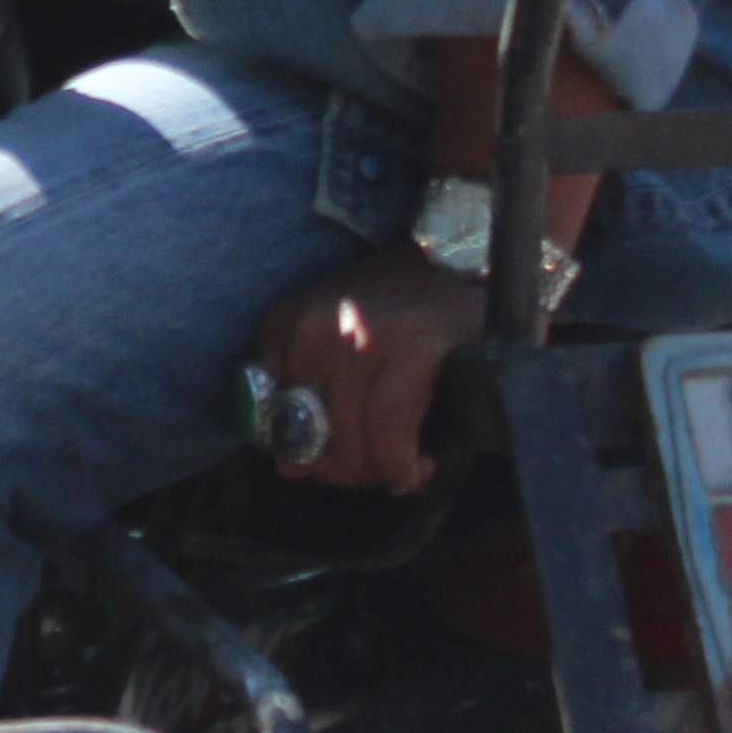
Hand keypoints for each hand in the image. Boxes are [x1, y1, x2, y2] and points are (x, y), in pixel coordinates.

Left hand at [250, 248, 485, 491]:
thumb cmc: (395, 309)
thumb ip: (307, 396)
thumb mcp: (332, 338)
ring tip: (400, 473)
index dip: (307, 456)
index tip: (337, 465)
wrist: (457, 258)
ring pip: (351, 439)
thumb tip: (290, 468)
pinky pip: (392, 432)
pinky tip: (416, 469)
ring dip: (377, 472)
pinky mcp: (411, 346)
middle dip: (345, 471)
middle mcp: (312, 328)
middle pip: (311, 435)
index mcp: (285, 325)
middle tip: (376, 475)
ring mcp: (360, 336)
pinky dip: (401, 464)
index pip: (273, 419)